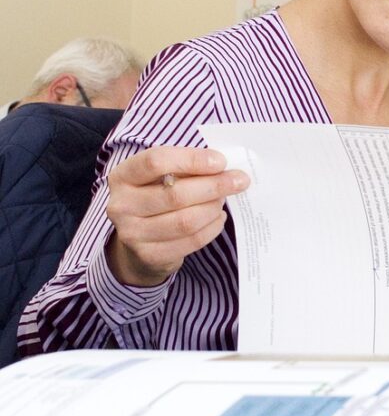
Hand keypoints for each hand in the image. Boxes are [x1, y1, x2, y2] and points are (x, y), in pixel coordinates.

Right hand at [105, 146, 249, 286]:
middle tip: (239, 180)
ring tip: (223, 199)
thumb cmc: (156, 197)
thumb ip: (185, 166)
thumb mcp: (161, 176)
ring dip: (213, 207)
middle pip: (176, 194)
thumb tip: (223, 166)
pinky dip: (212, 227)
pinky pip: (192, 240)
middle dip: (215, 186)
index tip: (221, 161)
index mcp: (123, 176)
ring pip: (186, 221)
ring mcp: (132, 233)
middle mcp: (122, 205)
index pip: (156, 162)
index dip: (192, 160)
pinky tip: (218, 217)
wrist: (138, 242)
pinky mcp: (149, 255)